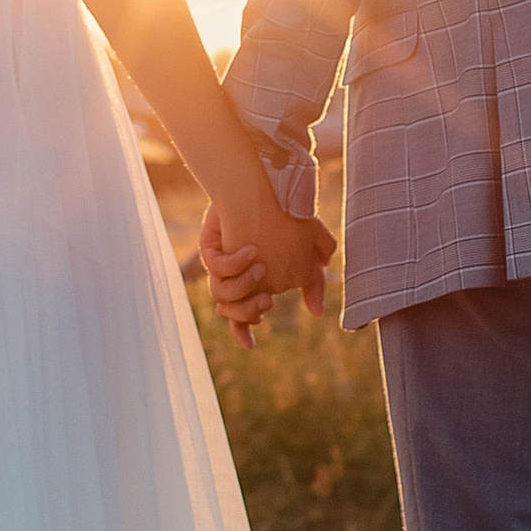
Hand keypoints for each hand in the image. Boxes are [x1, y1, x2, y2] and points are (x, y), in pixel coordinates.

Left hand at [199, 198, 334, 344]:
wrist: (265, 184)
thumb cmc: (286, 216)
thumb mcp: (308, 248)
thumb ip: (314, 280)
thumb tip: (317, 313)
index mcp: (251, 283)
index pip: (243, 316)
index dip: (244, 331)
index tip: (252, 346)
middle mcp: (232, 277)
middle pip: (230, 310)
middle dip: (246, 312)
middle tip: (267, 300)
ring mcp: (221, 263)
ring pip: (220, 292)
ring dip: (241, 287)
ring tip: (260, 269)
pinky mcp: (213, 246)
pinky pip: (216, 264)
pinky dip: (233, 262)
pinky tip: (251, 250)